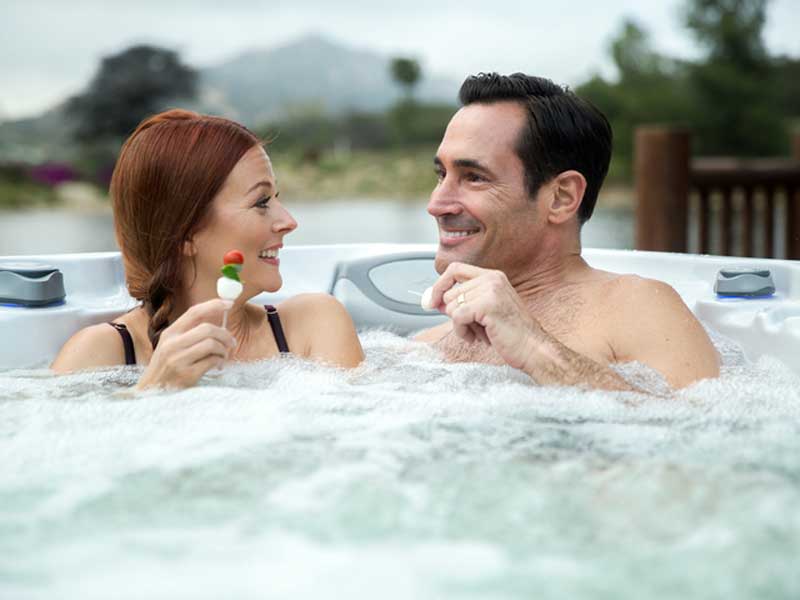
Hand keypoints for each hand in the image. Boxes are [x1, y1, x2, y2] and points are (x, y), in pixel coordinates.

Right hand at [137, 299, 236, 389]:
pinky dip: (220, 362)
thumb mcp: (169, 347)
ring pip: (212, 344)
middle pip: (207, 328)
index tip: (230, 303)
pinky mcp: (187, 375)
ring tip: (223, 356)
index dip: (214, 305)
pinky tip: (217, 366)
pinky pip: (212, 361)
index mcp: (169, 334)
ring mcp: (178, 360)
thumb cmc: (165, 369)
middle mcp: (172, 344)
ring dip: (223, 350)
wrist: (151, 393)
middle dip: (225, 334)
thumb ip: (188, 334)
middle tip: (232, 342)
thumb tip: (217, 322)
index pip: (194, 312)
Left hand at [428, 262, 543, 370]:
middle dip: (455, 314)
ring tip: (480, 332)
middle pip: (450, 292)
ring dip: (461, 325)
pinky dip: (462, 332)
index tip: (432, 300)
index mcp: (492, 276)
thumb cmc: (511, 333)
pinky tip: (478, 337)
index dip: (440, 285)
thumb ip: (462, 301)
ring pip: (451, 306)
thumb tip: (434, 300)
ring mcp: (491, 290)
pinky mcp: (487, 305)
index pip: (454, 269)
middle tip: (475, 327)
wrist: (533, 348)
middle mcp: (492, 279)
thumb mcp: (485, 311)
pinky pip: (457, 318)